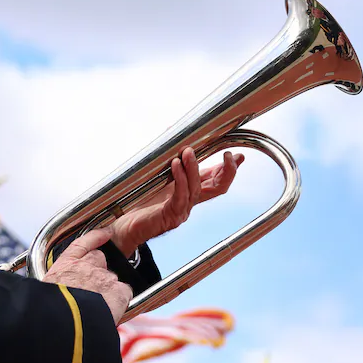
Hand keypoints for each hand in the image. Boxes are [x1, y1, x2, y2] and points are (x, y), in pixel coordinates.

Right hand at [41, 228, 131, 322]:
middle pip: (99, 260)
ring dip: (108, 290)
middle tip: (92, 290)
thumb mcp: (44, 294)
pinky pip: (125, 292)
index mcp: (64, 266)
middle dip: (98, 271)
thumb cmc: (50, 312)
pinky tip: (115, 308)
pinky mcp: (118, 290)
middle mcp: (86, 266)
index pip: (82, 244)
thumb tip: (59, 297)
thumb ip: (57, 288)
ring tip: (99, 308)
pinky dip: (122, 299)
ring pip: (111, 279)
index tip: (106, 233)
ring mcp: (104, 277)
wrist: (62, 322)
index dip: (96, 237)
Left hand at [109, 148, 242, 256]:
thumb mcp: (160, 177)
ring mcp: (183, 210)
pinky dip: (180, 179)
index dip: (230, 169)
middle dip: (227, 171)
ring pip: (196, 188)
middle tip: (227, 155)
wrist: (124, 225)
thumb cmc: (140, 200)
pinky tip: (176, 165)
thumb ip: (172, 163)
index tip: (238, 156)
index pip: (218, 181)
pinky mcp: (171, 215)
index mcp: (191, 192)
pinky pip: (180, 196)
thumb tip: (177, 138)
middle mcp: (191, 202)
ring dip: (193, 167)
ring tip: (188, 152)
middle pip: (219, 188)